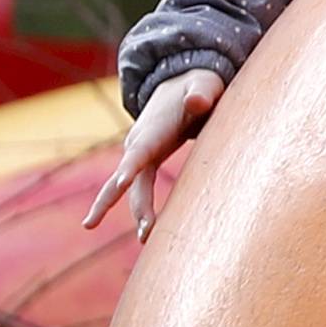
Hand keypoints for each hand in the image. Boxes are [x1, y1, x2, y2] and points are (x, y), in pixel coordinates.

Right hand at [84, 70, 221, 239]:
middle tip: (146, 233)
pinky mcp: (146, 164)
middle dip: (136, 205)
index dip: (130, 166)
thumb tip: (197, 101)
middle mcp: (138, 145)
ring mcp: (139, 155)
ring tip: (147, 242)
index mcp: (151, 129)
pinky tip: (148, 234)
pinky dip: (142, 211)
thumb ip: (201, 93)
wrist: (181, 86)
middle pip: (128, 180)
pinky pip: (140, 191)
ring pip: (132, 190)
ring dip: (139, 214)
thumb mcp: (203, 84)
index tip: (122, 182)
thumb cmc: (197, 85)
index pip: (139, 151)